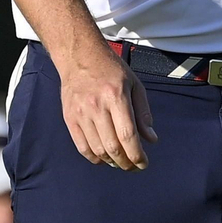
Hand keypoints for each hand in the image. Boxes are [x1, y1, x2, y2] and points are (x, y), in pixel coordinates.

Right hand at [57, 40, 157, 170]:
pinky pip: (82, 147)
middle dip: (127, 163)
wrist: (80, 56)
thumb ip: (143, 113)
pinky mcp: (70, 118)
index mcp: (116, 96)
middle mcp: (97, 106)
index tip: (144, 163)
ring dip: (112, 162)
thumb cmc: (111, 69)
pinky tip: (104, 158)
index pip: (128, 135)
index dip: (137, 155)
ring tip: (121, 162)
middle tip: (134, 166)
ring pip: (98, 150)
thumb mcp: (134, 85)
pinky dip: (94, 158)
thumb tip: (151, 139)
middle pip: (113, 147)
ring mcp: (81, 113)